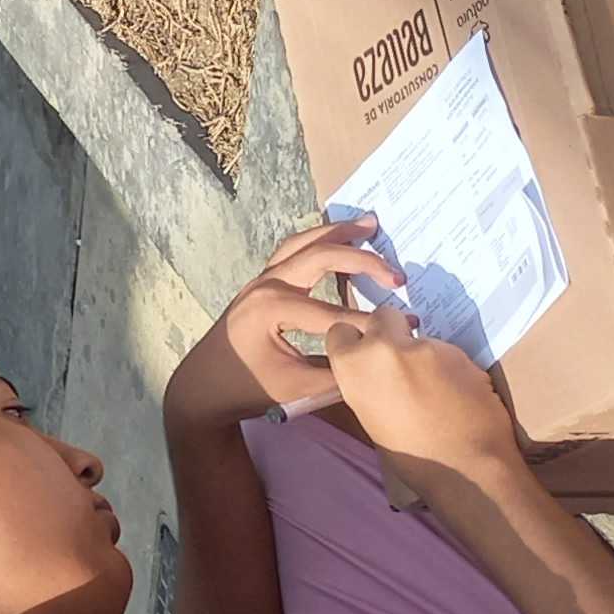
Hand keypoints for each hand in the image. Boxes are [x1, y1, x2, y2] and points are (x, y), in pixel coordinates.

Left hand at [175, 217, 402, 422]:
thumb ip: (339, 372)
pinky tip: (340, 239)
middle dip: (361, 260)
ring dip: (336, 233)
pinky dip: (318, 242)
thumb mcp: (297, 388)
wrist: (202, 386)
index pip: (334, 314)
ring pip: (302, 244)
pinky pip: (292, 252)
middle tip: (396, 274)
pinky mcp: (261, 283)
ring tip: (370, 224)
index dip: (372, 323)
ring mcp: (259, 280)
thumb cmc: (247, 388)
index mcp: (271, 309)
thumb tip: (380, 357)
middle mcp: (264, 286)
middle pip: (319, 256)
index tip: (410, 326)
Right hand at [322, 306, 524, 486]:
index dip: (355, 342)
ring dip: (426, 355)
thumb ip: (368, 382)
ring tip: (438, 389)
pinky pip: (449, 353)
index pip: (341, 331)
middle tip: (403, 360)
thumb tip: (378, 374)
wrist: (466, 466)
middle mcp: (385, 346)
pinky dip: (451, 367)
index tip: (365, 354)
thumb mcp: (369, 416)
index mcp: (354, 365)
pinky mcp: (461, 352)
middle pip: (383, 316)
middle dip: (392, 331)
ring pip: (421, 338)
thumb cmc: (410, 455)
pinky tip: (459, 394)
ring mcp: (426, 346)